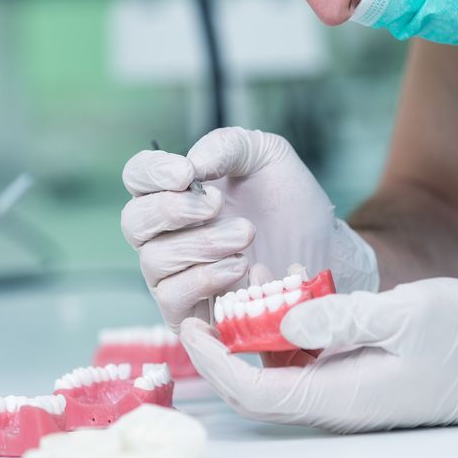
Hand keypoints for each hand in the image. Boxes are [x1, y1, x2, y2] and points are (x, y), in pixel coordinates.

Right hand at [121, 127, 377, 328]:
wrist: (324, 248)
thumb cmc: (289, 202)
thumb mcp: (266, 156)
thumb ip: (227, 146)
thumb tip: (192, 162)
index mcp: (176, 190)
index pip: (137, 176)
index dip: (152, 172)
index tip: (186, 173)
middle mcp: (165, 233)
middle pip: (134, 221)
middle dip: (174, 210)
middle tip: (219, 204)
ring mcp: (174, 274)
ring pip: (154, 260)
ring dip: (201, 244)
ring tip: (245, 235)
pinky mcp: (190, 311)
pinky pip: (172, 299)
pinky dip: (204, 279)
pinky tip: (240, 267)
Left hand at [179, 277, 457, 432]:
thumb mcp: (407, 315)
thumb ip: (342, 316)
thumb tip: (284, 315)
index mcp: (343, 396)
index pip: (256, 392)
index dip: (215, 363)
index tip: (190, 325)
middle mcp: (340, 403)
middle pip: (260, 391)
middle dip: (222, 354)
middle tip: (202, 307)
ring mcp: (352, 393)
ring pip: (282, 376)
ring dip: (253, 342)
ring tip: (238, 293)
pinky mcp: (363, 379)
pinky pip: (309, 366)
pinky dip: (285, 338)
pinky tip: (284, 301)